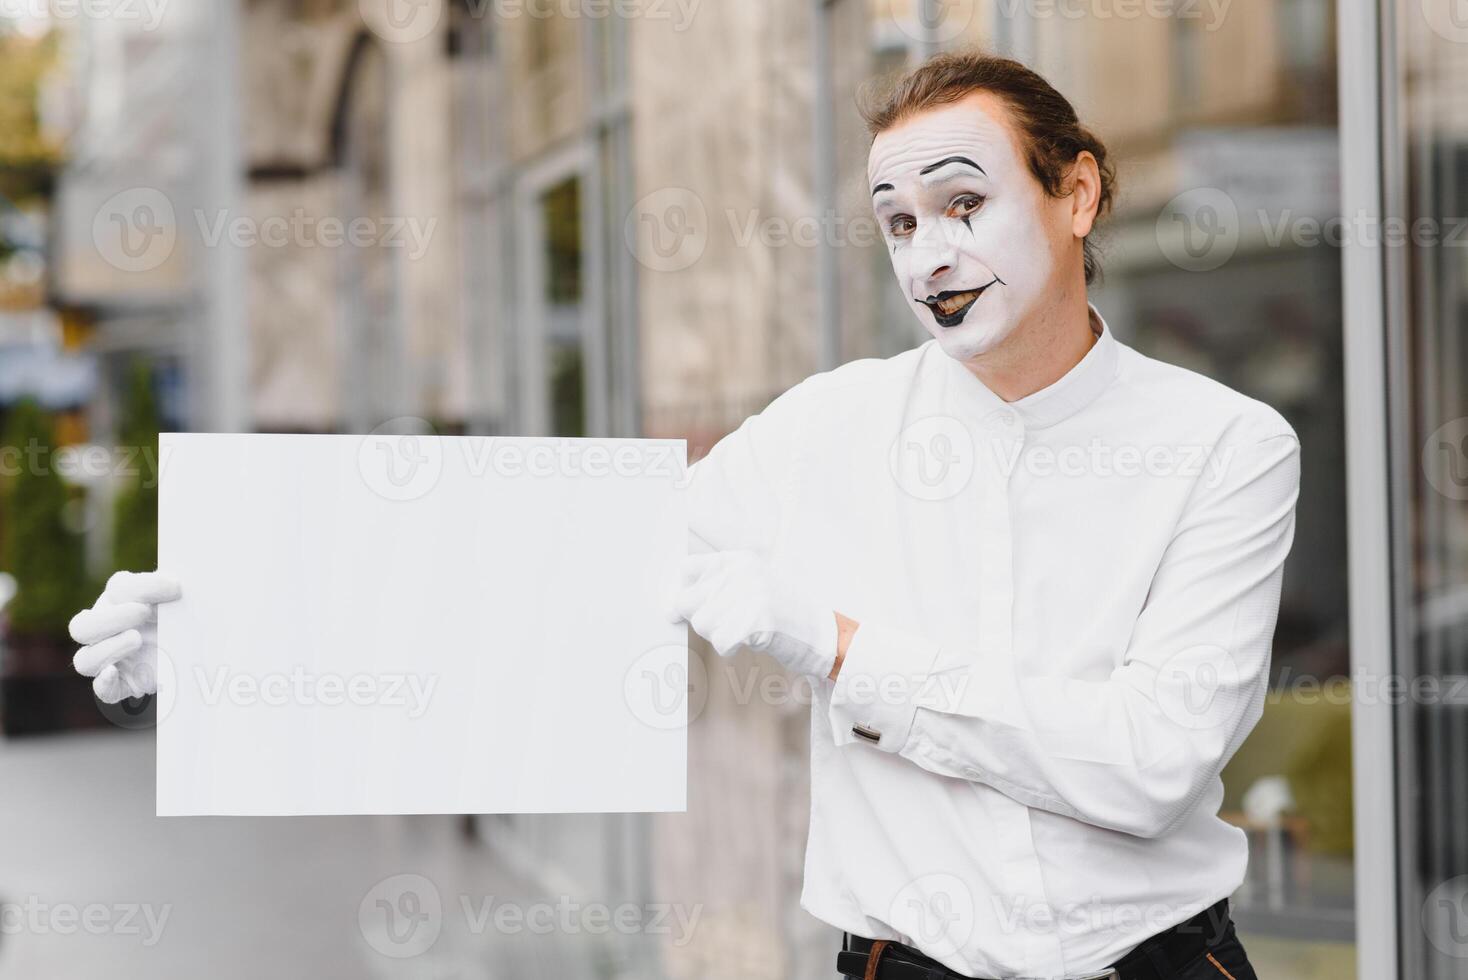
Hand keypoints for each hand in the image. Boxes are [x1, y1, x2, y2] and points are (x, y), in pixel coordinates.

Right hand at [69, 571, 180, 702]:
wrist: (200, 643)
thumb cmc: (190, 613)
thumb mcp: (185, 598)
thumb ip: (176, 590)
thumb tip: (178, 585)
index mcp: (120, 597)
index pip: (119, 588)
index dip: (145, 587)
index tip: (176, 588)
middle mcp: (106, 628)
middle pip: (81, 627)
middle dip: (111, 618)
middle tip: (143, 612)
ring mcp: (110, 659)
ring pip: (84, 661)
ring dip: (108, 649)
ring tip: (137, 639)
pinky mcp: (124, 684)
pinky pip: (103, 690)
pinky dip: (104, 683)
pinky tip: (113, 672)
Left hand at [670, 550, 836, 677]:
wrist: (822, 632)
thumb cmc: (782, 614)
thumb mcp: (752, 586)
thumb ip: (716, 589)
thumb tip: (671, 607)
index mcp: (739, 560)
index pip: (687, 568)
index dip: (683, 591)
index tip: (690, 606)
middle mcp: (741, 572)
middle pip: (687, 601)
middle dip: (701, 620)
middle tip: (728, 623)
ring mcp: (749, 594)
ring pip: (702, 624)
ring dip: (718, 635)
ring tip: (745, 630)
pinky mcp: (755, 620)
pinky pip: (720, 642)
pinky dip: (731, 649)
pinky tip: (750, 641)